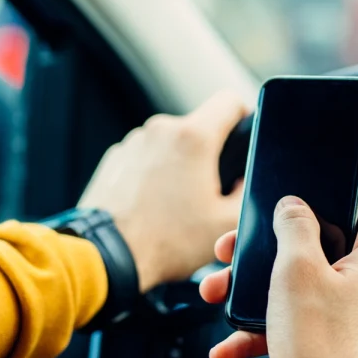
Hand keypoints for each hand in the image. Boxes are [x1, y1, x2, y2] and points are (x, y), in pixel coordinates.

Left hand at [80, 91, 246, 291]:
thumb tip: (244, 179)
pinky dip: (154, 175)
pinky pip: (145, 158)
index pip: (229, 101)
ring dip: (179, 166)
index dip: (243, 117)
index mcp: (192, 138)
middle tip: (209, 192)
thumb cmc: (166, 241)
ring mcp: (133, 143)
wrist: (109, 256)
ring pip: (170, 144)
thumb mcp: (225, 222)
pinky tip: (153, 206)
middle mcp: (160, 131)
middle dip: (209, 155)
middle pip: (198, 128)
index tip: (242, 140)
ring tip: (176, 205)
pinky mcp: (114, 159)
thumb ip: (247, 191)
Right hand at [199, 184, 357, 357]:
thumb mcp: (298, 271)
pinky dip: (264, 329)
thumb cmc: (327, 347)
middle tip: (230, 250)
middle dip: (265, 248)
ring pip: (300, 283)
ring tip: (215, 295)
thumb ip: (293, 227)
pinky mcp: (340, 339)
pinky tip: (227, 345)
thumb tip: (292, 206)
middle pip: (317, 241)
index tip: (289, 190)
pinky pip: (300, 320)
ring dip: (254, 290)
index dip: (322, 188)